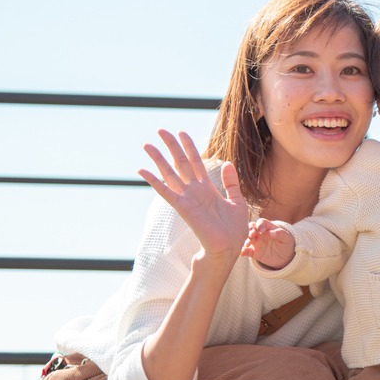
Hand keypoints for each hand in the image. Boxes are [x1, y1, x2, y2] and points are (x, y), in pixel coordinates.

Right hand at [137, 129, 249, 262]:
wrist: (229, 248)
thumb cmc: (234, 230)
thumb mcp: (238, 201)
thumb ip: (231, 182)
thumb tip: (227, 163)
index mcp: (208, 188)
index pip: (196, 162)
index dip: (189, 147)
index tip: (181, 132)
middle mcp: (194, 191)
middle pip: (180, 163)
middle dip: (171, 146)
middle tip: (160, 130)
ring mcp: (187, 198)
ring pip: (170, 173)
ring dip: (158, 159)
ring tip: (147, 145)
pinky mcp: (182, 208)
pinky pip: (165, 191)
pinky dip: (153, 180)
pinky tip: (142, 170)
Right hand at [241, 218, 295, 269]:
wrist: (285, 257)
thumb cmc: (286, 244)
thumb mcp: (287, 238)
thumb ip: (280, 233)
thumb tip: (272, 232)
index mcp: (268, 228)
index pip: (261, 222)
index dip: (260, 224)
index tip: (261, 230)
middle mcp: (260, 234)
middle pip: (251, 228)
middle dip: (250, 230)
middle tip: (252, 235)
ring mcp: (256, 242)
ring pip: (247, 238)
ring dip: (245, 240)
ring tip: (247, 244)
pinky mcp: (254, 252)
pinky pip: (246, 251)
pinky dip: (242, 251)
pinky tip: (241, 253)